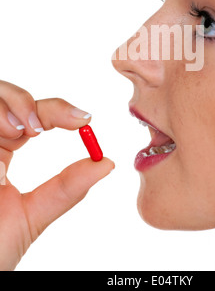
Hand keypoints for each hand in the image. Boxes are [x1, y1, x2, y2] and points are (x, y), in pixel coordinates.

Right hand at [0, 81, 114, 270]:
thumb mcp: (33, 216)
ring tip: (22, 133)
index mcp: (3, 151)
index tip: (84, 121)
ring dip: (13, 108)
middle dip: (30, 104)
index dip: (59, 111)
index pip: (34, 117)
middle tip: (41, 128)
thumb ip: (67, 188)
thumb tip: (106, 163)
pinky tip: (5, 143)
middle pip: (9, 96)